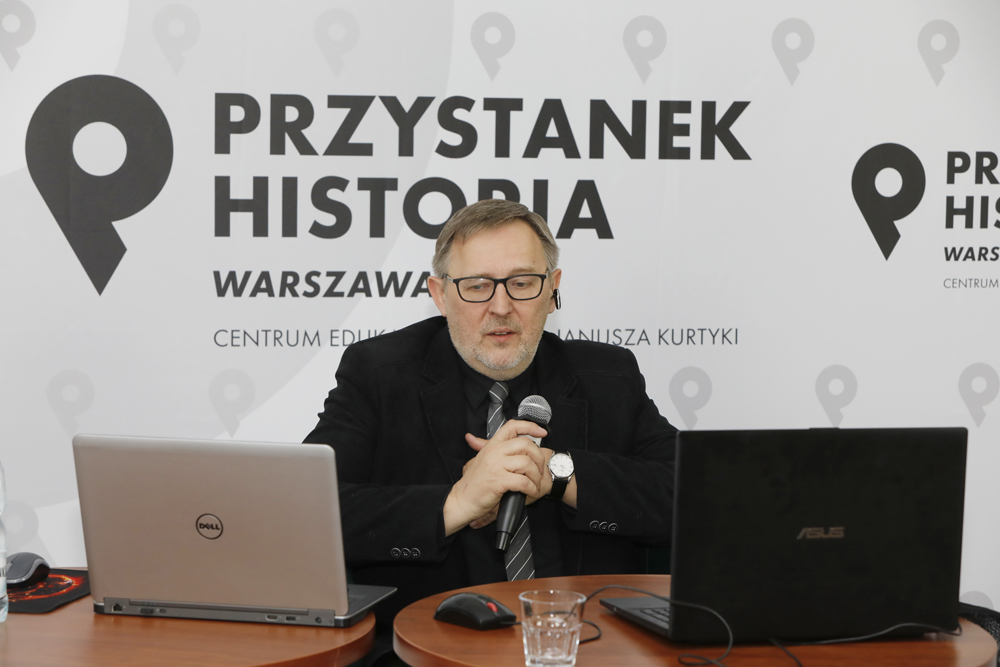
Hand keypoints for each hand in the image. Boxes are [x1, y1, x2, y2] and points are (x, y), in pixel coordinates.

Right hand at [443, 419, 547, 534]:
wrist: (461, 501)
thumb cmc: (472, 483)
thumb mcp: (478, 460)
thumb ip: (481, 448)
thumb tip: (472, 438)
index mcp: (491, 445)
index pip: (512, 426)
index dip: (530, 426)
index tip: (542, 433)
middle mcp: (494, 452)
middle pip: (525, 443)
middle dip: (538, 456)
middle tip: (539, 468)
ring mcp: (496, 466)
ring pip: (527, 463)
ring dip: (536, 475)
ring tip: (534, 484)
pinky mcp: (499, 481)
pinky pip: (524, 481)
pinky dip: (531, 488)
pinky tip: (530, 492)